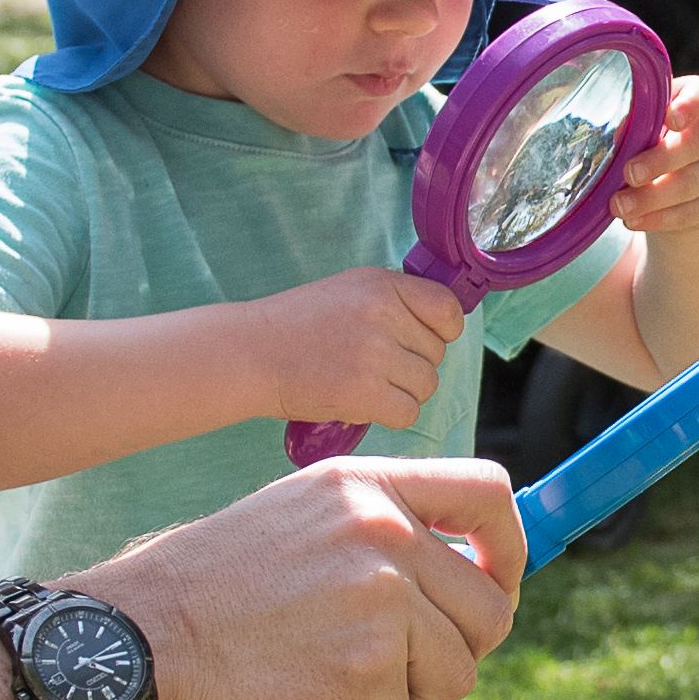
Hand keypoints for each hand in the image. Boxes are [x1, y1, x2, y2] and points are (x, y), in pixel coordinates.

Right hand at [77, 458, 521, 699]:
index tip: (493, 586)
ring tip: (324, 688)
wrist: (132, 647)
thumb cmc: (202, 596)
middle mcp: (382, 530)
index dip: (509, 550)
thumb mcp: (296, 523)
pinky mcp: (368, 666)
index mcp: (363, 485)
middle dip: (453, 653)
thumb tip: (468, 575)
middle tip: (392, 675)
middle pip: (489, 608)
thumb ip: (376, 534)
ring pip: (454, 673)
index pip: (488, 493)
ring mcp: (380, 597)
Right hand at [240, 264, 470, 432]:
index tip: (417, 340)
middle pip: (436, 354)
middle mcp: (383, 314)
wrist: (250, 352)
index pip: (448, 310)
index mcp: (382, 285)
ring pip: (425, 385)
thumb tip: (446, 324)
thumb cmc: (299, 325)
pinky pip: (408, 412)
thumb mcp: (349, 291)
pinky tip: (360, 401)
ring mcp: (374, 353)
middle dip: (411, 364)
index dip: (441, 331)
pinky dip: (388, 414)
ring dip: (401, 392)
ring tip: (363, 382)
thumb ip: (396, 301)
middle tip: (370, 364)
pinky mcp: (363, 392)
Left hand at [614, 79, 698, 233]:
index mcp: (697, 101)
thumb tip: (614, 132)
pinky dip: (657, 218)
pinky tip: (632, 220)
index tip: (671, 119)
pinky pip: (688, 213)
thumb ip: (633, 123)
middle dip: (659, 161)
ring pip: (690, 183)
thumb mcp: (644, 124)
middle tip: (628, 173)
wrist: (679, 186)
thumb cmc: (653, 140)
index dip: (690, 105)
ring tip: (618, 205)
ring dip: (650, 197)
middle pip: (695, 143)